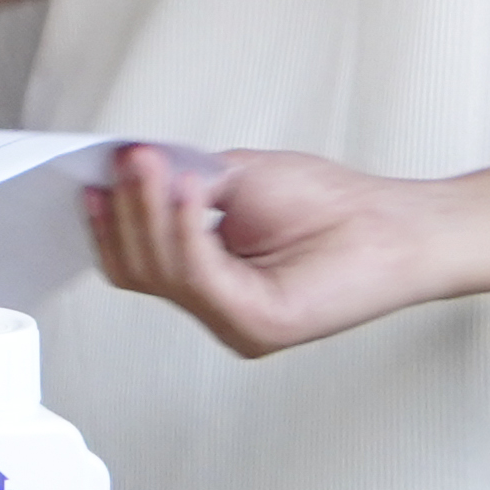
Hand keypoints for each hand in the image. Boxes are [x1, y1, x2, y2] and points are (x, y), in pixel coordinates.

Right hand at [84, 140, 433, 355]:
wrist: (396, 227)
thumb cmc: (334, 207)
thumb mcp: (236, 178)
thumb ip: (182, 181)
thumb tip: (130, 169)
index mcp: (209, 278)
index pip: (135, 264)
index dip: (107, 225)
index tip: (93, 182)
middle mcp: (217, 307)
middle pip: (138, 270)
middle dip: (124, 211)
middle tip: (127, 163)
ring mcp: (236, 322)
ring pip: (163, 274)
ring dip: (149, 212)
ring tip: (150, 167)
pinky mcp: (258, 325)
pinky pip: (201, 278)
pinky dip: (186, 229)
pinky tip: (189, 192)